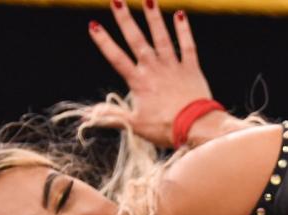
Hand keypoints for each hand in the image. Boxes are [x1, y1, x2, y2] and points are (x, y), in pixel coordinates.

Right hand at [87, 1, 216, 146]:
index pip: (117, 58)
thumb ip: (114, 117)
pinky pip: (188, 46)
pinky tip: (180, 14)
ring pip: (162, 37)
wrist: (197, 128)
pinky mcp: (192, 69)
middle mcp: (154, 69)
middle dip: (125, 19)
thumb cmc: (166, 129)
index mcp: (139, 82)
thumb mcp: (136, 126)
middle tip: (116, 0)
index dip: (104, 42)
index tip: (93, 25)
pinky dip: (184, 30)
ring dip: (154, 18)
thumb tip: (90, 115)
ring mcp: (173, 67)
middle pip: (137, 40)